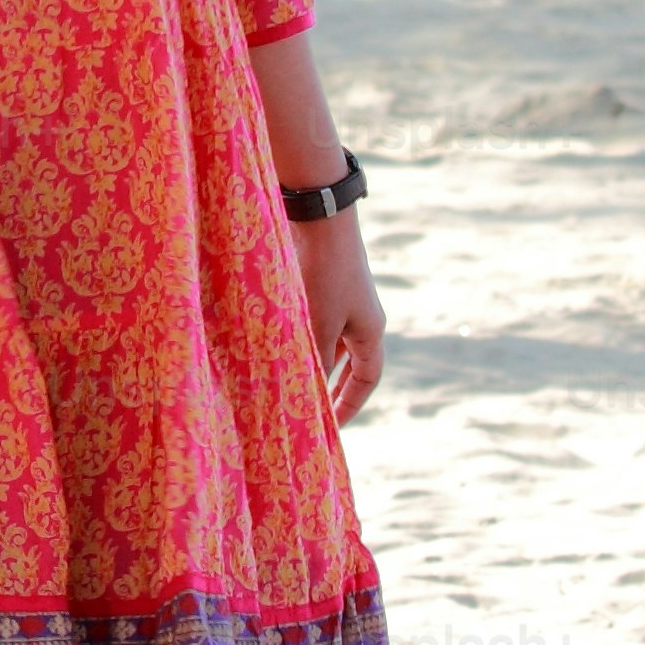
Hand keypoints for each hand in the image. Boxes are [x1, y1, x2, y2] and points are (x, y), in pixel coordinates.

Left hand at [293, 208, 382, 427]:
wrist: (320, 217)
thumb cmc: (324, 274)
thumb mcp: (319, 325)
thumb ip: (314, 360)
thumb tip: (306, 394)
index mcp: (370, 329)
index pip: (367, 377)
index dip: (352, 403)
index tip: (335, 426)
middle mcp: (359, 314)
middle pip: (348, 360)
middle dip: (330, 386)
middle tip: (310, 411)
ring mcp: (340, 296)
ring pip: (326, 339)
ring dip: (310, 359)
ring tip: (287, 381)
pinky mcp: (319, 280)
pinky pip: (311, 319)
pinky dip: (298, 336)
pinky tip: (274, 344)